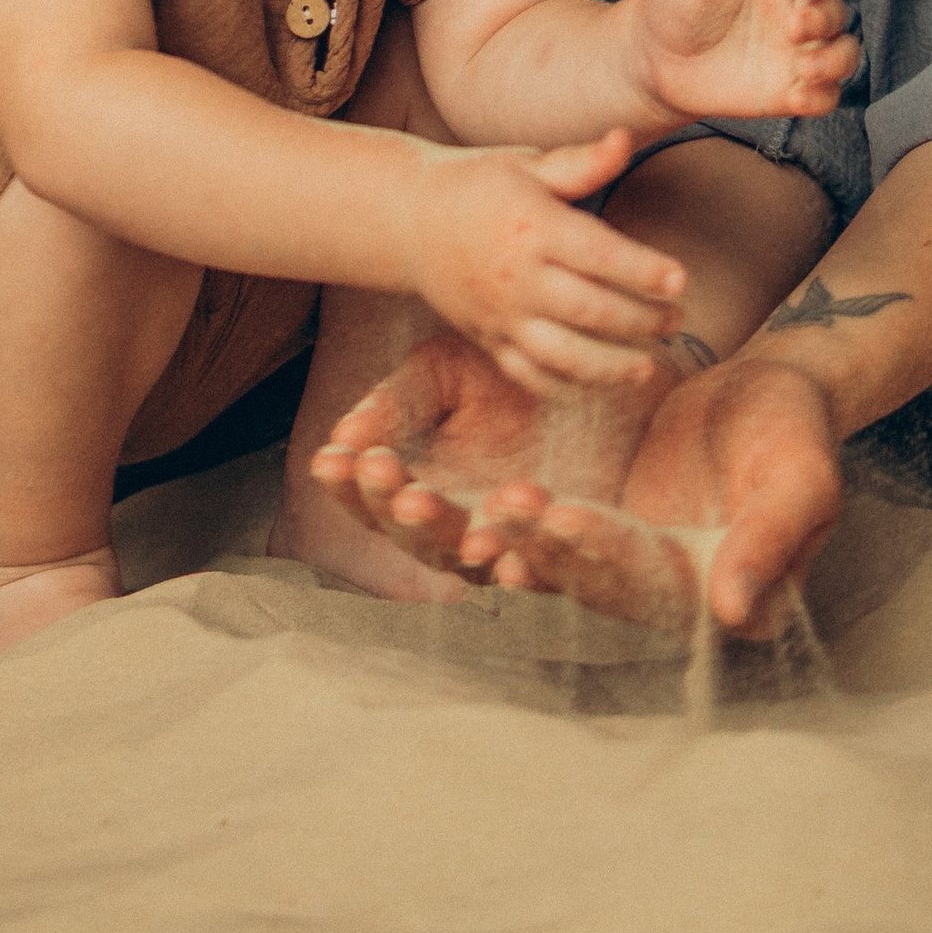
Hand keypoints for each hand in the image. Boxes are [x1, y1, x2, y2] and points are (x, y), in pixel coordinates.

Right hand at [307, 328, 644, 581]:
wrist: (600, 369)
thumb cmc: (508, 374)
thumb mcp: (443, 371)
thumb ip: (396, 402)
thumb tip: (344, 436)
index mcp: (425, 489)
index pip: (376, 501)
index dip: (351, 486)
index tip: (331, 460)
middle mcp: (465, 528)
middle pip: (422, 541)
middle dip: (403, 514)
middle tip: (391, 481)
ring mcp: (521, 545)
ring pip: (488, 561)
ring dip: (474, 544)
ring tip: (470, 526)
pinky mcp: (578, 550)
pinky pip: (562, 563)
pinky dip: (550, 553)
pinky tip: (542, 530)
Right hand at [402, 128, 685, 392]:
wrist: (408, 219)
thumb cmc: (478, 183)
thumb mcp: (527, 164)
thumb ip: (581, 162)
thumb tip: (625, 139)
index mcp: (532, 226)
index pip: (599, 255)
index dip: (644, 270)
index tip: (680, 279)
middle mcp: (516, 277)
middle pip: (590, 310)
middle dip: (642, 321)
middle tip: (677, 320)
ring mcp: (500, 315)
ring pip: (563, 356)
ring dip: (611, 367)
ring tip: (648, 366)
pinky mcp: (487, 340)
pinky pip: (529, 375)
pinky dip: (565, 388)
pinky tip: (599, 385)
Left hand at [473, 353, 844, 638]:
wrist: (771, 388)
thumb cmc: (797, 430)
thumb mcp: (800, 478)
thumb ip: (769, 539)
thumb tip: (730, 612)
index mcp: (740, 602)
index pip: (666, 590)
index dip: (613, 558)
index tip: (570, 519)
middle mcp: (686, 600)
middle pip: (610, 584)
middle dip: (553, 548)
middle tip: (510, 507)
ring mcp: (646, 572)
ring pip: (578, 567)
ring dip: (531, 541)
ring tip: (494, 505)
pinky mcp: (614, 538)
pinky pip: (566, 540)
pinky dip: (530, 528)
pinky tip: (491, 511)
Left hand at [633, 0, 859, 126]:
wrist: (660, 58)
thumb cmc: (677, 1)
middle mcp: (797, 7)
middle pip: (834, 9)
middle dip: (824, 19)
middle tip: (794, 29)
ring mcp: (799, 50)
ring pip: (844, 52)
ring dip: (835, 61)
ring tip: (805, 68)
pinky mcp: (793, 88)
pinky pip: (826, 96)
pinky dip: (821, 97)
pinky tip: (796, 99)